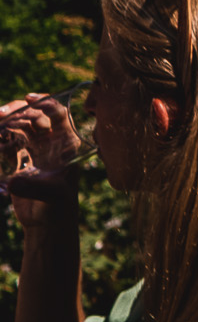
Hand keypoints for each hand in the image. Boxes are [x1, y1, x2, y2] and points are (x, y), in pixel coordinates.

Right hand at [1, 93, 84, 223]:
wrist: (46, 222)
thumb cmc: (57, 207)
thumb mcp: (51, 195)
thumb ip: (33, 186)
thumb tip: (13, 182)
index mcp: (67, 145)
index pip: (59, 116)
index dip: (47, 104)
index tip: (30, 99)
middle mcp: (53, 143)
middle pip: (37, 117)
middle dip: (19, 110)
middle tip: (2, 113)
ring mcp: (37, 150)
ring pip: (22, 126)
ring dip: (8, 120)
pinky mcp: (22, 159)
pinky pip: (11, 140)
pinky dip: (2, 135)